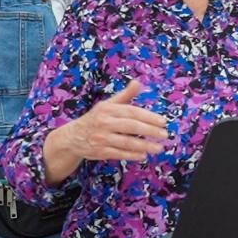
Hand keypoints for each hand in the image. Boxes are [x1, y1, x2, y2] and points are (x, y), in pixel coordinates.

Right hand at [43, 80, 168, 184]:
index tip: (163, 122)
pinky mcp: (99, 152)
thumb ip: (125, 95)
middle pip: (131, 126)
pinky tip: (144, 155)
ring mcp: (101, 138)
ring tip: (159, 148)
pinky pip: (119, 154)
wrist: (72, 137)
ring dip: (144, 145)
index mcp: (108, 109)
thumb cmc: (96, 118)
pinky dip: (132, 155)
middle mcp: (104, 123)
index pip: (132, 112)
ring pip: (126, 142)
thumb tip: (138, 82)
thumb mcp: (108, 104)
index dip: (148, 117)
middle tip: (165, 135)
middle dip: (150, 131)